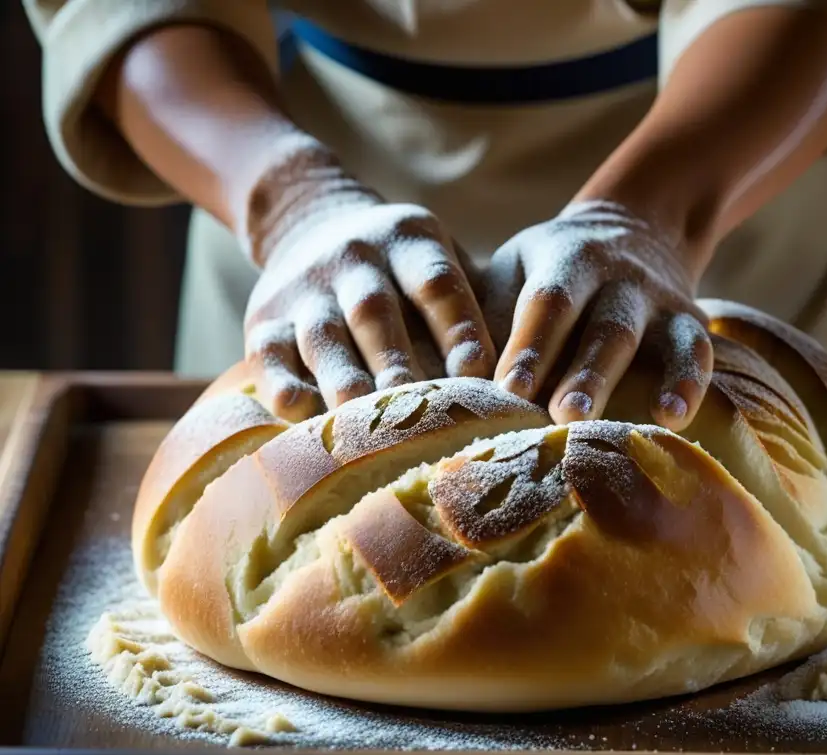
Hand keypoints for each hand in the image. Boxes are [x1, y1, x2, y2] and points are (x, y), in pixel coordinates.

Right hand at [242, 154, 494, 420]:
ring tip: (365, 426)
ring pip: (324, 336)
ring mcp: (305, 288)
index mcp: (409, 239)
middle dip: (400, 363)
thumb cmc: (402, 269)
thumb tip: (530, 379)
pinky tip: (300, 415)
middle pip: (376, 311)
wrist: (309, 222)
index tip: (482, 375)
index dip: (459, 328)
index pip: (437, 283)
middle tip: (425, 415)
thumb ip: (473, 306)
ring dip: (345, 382)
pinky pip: (270, 355)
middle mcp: (355, 257)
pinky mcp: (263, 320)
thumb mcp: (437, 259)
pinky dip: (281, 386)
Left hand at [483, 200, 712, 430]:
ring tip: (609, 428)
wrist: (631, 232)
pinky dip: (688, 382)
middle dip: (583, 374)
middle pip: (601, 326)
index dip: (531, 345)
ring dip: (623, 383)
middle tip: (564, 417)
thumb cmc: (547, 273)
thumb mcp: (516, 273)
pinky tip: (674, 418)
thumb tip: (453, 382)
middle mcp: (615, 273)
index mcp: (564, 257)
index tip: (509, 390)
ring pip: (641, 340)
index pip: (548, 301)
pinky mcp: (688, 320)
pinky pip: (694, 350)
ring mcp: (655, 296)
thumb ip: (489, 318)